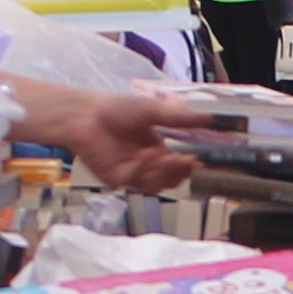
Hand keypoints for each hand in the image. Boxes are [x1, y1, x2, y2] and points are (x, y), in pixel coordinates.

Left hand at [13, 84, 202, 194]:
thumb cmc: (115, 109)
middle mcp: (147, 163)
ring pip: (158, 184)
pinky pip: (138, 183)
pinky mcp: (119, 180)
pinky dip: (144, 170)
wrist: (84, 117)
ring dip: (164, 172)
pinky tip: (144, 157)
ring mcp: (134, 173)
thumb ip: (179, 117)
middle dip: (181, 172)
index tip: (199, 160)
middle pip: (173, 179)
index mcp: (158, 147)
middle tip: (186, 161)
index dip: (190, 165)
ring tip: (165, 157)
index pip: (180, 164)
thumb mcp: (152, 110)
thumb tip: (208, 117)